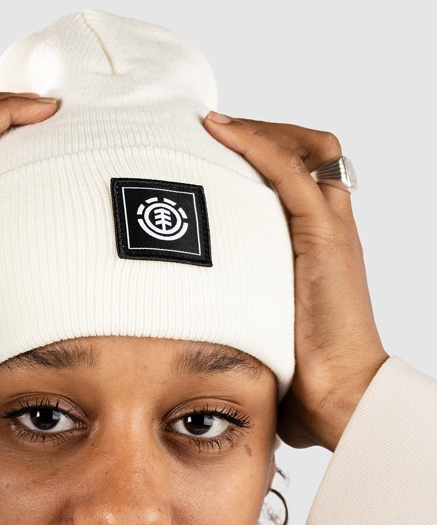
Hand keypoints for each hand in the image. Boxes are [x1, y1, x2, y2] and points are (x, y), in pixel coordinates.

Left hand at [202, 112, 388, 450]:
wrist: (339, 398)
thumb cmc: (301, 378)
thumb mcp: (261, 330)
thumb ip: (237, 310)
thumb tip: (185, 325)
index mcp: (316, 245)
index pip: (296, 175)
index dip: (258, 155)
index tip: (210, 153)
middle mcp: (327, 228)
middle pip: (302, 150)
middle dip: (256, 134)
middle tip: (207, 133)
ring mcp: (329, 228)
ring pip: (300, 149)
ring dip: (254, 130)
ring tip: (209, 126)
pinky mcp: (324, 235)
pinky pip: (289, 170)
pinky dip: (256, 143)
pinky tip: (219, 131)